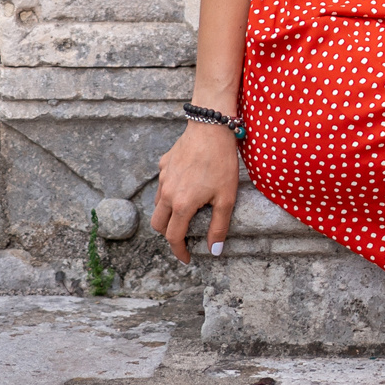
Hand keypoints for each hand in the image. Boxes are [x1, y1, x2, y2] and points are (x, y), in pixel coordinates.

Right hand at [150, 117, 242, 262]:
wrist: (211, 126)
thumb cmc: (222, 161)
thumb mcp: (227, 197)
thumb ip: (219, 226)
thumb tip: (214, 251)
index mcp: (182, 205)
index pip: (173, 237)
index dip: (180, 251)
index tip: (187, 258)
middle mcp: (167, 193)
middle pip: (158, 224)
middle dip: (168, 235)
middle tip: (184, 236)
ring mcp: (163, 177)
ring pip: (158, 204)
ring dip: (167, 214)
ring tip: (185, 212)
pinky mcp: (164, 163)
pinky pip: (162, 184)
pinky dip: (169, 192)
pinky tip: (185, 185)